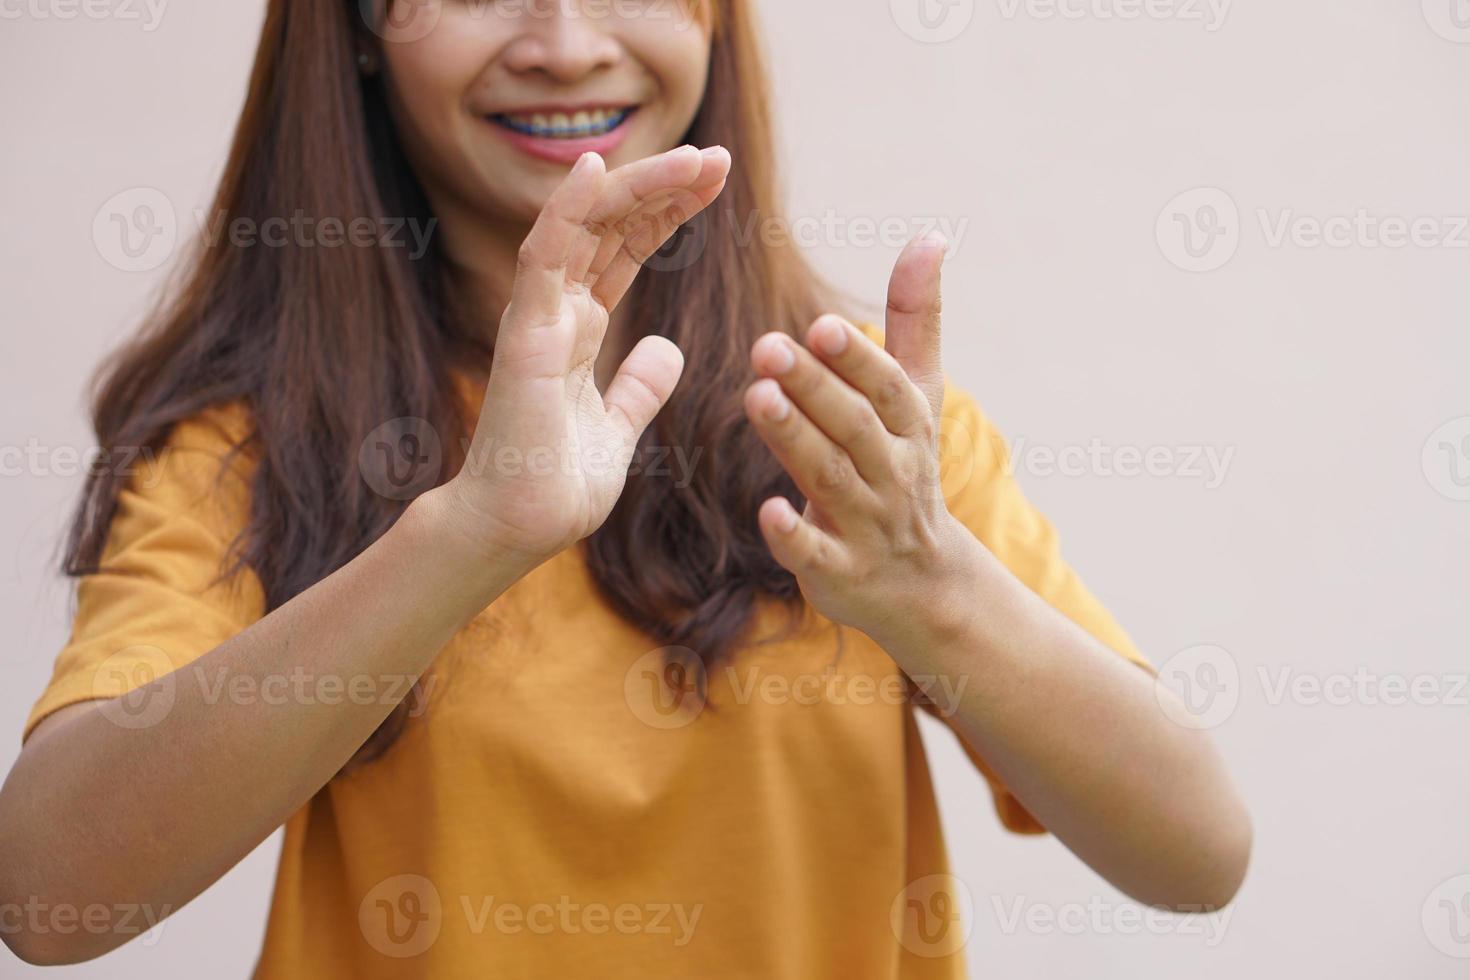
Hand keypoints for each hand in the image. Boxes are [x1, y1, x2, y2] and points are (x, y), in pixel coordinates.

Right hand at [445, 144, 730, 569]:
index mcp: (578, 328)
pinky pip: (542, 256)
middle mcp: (556, 311)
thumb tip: (667, 348)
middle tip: (716, 159)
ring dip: (636, 187)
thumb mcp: (619, 426)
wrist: (518, 530)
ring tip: (693, 159)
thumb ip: (639, 385)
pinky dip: (566, 210)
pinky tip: (596, 167)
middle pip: (611, 227)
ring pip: (584, 227)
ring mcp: (537, 317)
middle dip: (663, 188)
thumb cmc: (557, 483)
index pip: (624, 250)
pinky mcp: (524, 334)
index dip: (665, 212)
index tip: (713, 183)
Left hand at [743, 232, 972, 645]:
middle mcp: (891, 472)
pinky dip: (794, 535)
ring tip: (756, 399)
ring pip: (829, 479)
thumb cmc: (905, 469)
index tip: (820, 325)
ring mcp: (866, 523)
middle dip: (814, 389)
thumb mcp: (918, 396)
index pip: (886, 388)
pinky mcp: (839, 570)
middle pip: (853, 427)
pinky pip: (816, 553)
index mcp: (907, 426)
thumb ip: (915, 319)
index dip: (857, 359)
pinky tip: (768, 510)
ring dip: (795, 440)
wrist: (923, 583)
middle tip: (766, 348)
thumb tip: (931, 235)